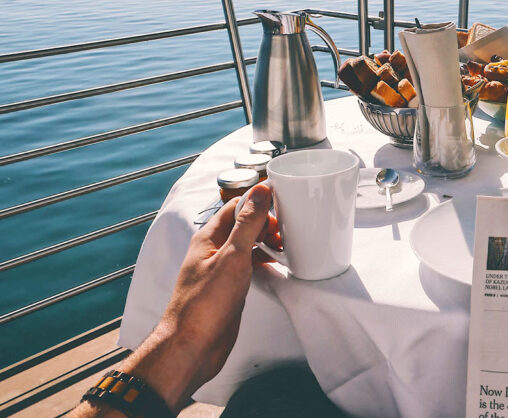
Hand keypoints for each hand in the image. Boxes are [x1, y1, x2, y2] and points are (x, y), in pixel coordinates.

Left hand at [72, 185, 271, 415]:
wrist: (192, 347)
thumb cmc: (204, 306)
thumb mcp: (232, 257)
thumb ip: (247, 223)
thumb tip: (260, 191)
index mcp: (208, 238)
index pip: (236, 206)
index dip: (258, 202)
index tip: (281, 204)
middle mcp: (213, 250)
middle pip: (243, 223)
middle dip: (266, 222)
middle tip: (284, 232)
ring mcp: (221, 269)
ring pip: (247, 243)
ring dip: (266, 240)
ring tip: (284, 246)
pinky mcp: (229, 287)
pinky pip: (249, 264)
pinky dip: (264, 259)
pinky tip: (274, 265)